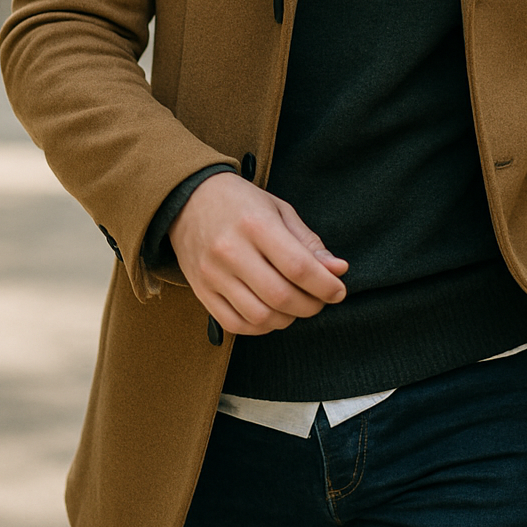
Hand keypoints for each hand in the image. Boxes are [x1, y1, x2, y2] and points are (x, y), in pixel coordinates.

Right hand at [168, 173, 347, 335]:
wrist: (188, 199)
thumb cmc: (240, 203)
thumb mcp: (279, 210)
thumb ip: (309, 243)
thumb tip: (338, 270)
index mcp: (255, 224)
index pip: (298, 267)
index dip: (325, 285)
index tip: (338, 290)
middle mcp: (231, 250)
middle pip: (281, 296)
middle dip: (311, 305)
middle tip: (320, 299)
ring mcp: (213, 274)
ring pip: (260, 316)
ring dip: (287, 318)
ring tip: (295, 305)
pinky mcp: (201, 290)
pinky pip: (235, 324)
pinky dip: (260, 327)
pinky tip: (271, 313)